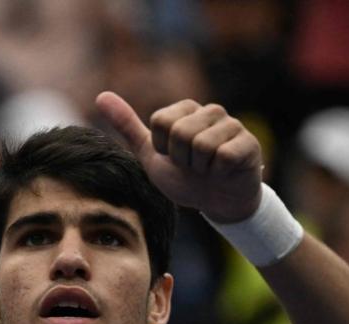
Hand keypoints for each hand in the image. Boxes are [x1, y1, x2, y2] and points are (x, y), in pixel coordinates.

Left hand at [95, 91, 262, 223]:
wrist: (217, 202)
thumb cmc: (185, 178)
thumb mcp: (151, 154)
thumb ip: (127, 126)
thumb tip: (100, 96)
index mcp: (186, 109)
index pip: (160, 123)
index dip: (163, 149)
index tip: (174, 158)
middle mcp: (210, 111)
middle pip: (180, 133)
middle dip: (181, 160)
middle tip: (192, 167)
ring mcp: (232, 125)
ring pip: (201, 145)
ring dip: (200, 168)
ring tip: (208, 170)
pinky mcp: (248, 143)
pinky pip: (223, 156)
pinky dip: (218, 173)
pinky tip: (223, 173)